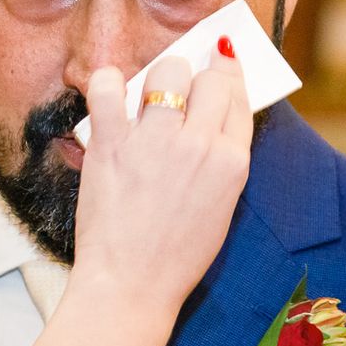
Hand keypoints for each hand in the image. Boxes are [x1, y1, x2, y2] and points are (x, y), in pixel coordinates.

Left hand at [70, 46, 250, 317]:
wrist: (132, 285)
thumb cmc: (177, 256)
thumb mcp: (221, 208)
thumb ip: (222, 161)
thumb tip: (212, 121)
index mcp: (233, 163)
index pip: (238, 97)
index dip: (229, 75)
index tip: (222, 61)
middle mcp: (200, 145)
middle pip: (210, 79)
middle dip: (198, 75)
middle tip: (182, 86)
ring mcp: (155, 141)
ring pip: (167, 72)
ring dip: (160, 75)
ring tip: (148, 92)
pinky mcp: (112, 143)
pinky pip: (107, 87)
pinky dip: (107, 82)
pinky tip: (110, 93)